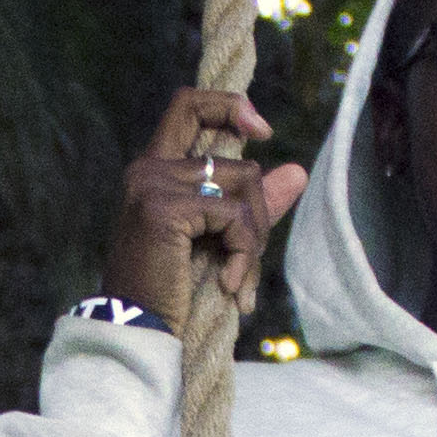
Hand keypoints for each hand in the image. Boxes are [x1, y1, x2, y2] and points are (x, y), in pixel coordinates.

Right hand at [107, 88, 307, 325]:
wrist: (139, 331)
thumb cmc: (171, 291)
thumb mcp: (216, 240)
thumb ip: (252, 203)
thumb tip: (298, 171)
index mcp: (154, 169)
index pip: (189, 105)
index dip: (230, 106)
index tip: (262, 132)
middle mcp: (148, 168)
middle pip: (236, 155)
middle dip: (260, 199)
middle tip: (252, 248)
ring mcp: (153, 184)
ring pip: (243, 183)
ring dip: (254, 238)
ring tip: (239, 278)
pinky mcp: (165, 208)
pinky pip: (234, 214)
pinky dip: (243, 252)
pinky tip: (229, 285)